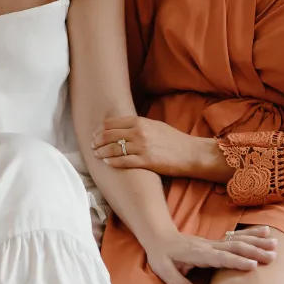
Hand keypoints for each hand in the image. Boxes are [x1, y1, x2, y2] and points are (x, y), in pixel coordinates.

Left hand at [93, 115, 217, 178]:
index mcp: (140, 122)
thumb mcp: (155, 126)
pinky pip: (123, 161)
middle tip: (92, 145)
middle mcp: (139, 132)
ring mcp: (142, 147)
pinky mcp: (146, 161)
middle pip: (109, 134)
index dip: (100, 129)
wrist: (190, 153)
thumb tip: (122, 127)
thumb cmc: (173, 139)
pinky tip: (107, 162)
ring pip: (113, 148)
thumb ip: (138, 125)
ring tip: (96, 154)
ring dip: (102, 151)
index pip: (112, 123)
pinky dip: (112, 161)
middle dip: (97, 140)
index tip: (94, 133)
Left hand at [141, 227, 277, 283]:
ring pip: (238, 240)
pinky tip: (264, 230)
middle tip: (273, 255)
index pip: (221, 258)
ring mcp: (213, 242)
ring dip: (257, 241)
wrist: (158, 235)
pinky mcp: (216, 242)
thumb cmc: (161, 254)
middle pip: (235, 247)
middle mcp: (209, 246)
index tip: (254, 265)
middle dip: (255, 251)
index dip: (237, 261)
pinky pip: (236, 237)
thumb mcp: (164, 271)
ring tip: (275, 242)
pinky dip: (251, 233)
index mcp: (198, 254)